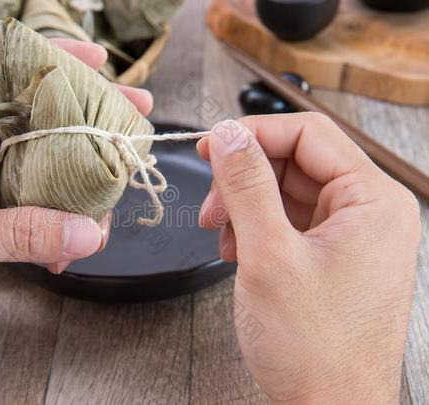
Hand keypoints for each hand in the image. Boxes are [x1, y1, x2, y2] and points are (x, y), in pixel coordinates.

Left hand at [0, 39, 152, 344]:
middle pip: (39, 124)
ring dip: (80, 186)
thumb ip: (16, 233)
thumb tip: (85, 231)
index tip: (98, 59)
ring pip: (46, 172)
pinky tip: (67, 253)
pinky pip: (38, 215)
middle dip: (88, 123)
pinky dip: (59, 231)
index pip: (3, 77)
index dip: (50, 61)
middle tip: (132, 125)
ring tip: (108, 204)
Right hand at [197, 113, 419, 402]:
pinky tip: (239, 253)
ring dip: (246, 207)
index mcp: (373, 201)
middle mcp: (368, 213)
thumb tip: (227, 135)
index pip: (308, 134)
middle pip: (295, 162)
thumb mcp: (269, 256)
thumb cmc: (315, 349)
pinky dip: (257, 230)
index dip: (253, 134)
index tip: (211, 145)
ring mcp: (351, 236)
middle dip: (245, 179)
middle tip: (212, 203)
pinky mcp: (331, 256)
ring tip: (225, 237)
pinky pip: (288, 221)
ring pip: (286, 192)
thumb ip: (246, 186)